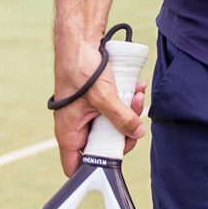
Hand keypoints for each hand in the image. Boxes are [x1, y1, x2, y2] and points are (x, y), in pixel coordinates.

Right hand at [53, 40, 145, 176]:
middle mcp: (77, 126)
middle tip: (136, 116)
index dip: (95, 167)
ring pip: (113, 123)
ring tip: (137, 94)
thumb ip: (121, 118)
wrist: (79, 42)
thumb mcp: (105, 97)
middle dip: (124, 130)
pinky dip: (126, 99)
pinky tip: (136, 86)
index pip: (76, 165)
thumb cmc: (82, 70)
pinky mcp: (97, 100)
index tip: (116, 156)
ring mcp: (87, 113)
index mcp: (69, 133)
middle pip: (104, 143)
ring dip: (129, 111)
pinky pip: (115, 107)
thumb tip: (138, 133)